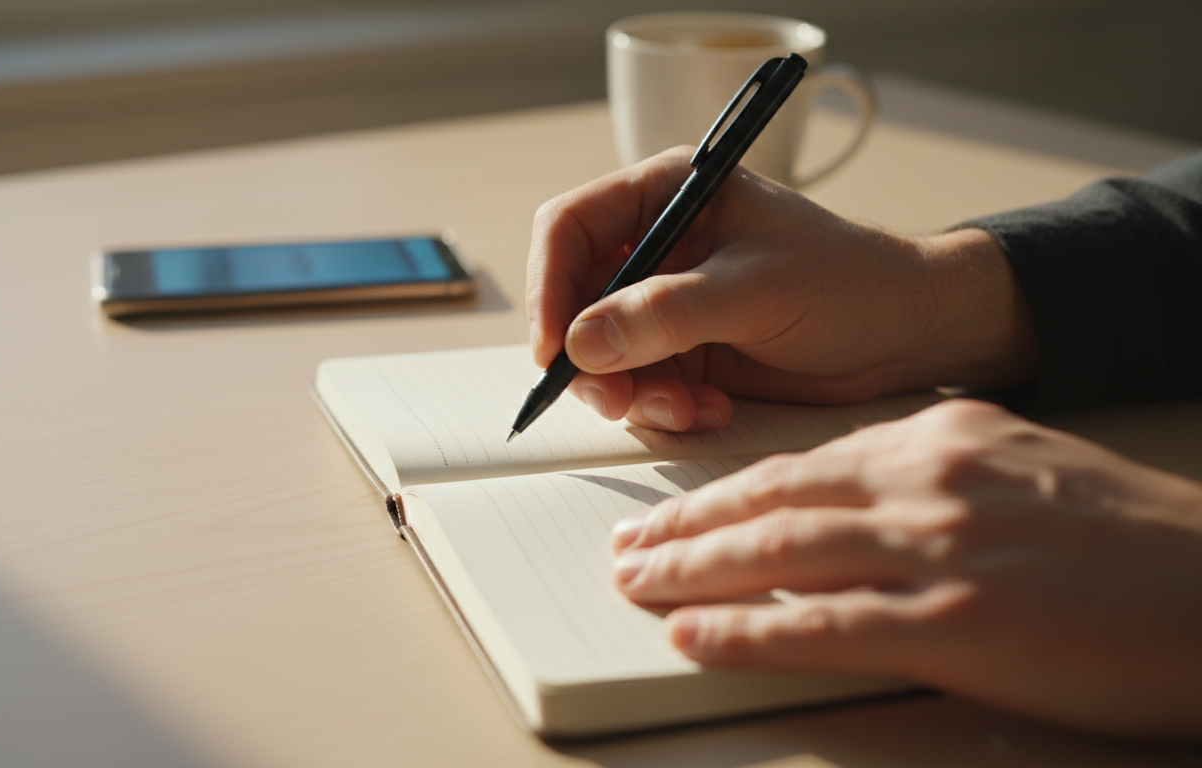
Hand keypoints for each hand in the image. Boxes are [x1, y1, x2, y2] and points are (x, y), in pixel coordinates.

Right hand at [526, 149, 1036, 431]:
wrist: (907, 333)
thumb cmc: (849, 281)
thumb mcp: (756, 290)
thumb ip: (666, 313)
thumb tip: (582, 343)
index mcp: (667, 195)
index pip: (570, 228)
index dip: (551, 287)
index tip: (556, 347)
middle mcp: (657, 247)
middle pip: (574, 302)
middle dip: (591, 357)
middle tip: (619, 399)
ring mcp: (666, 304)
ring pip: (600, 355)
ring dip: (633, 393)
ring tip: (687, 408)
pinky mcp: (683, 353)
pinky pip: (639, 388)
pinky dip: (664, 409)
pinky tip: (710, 409)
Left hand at [610, 399, 1201, 738]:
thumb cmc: (1128, 536)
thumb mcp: (1020, 465)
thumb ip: (932, 469)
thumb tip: (854, 490)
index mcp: (939, 439)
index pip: (799, 463)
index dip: (721, 491)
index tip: (673, 510)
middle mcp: (925, 482)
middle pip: (772, 502)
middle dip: (685, 527)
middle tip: (625, 546)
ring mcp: (936, 550)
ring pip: (779, 553)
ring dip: (691, 571)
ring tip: (634, 584)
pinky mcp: (955, 626)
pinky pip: (822, 625)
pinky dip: (746, 630)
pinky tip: (694, 634)